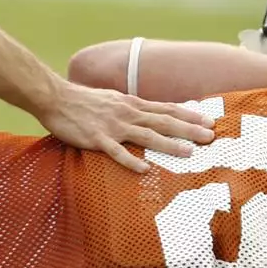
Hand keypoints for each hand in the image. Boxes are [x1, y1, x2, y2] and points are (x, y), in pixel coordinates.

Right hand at [37, 81, 214, 171]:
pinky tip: (144, 170)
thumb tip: (147, 114)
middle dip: (189, 128)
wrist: (55, 97)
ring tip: (189, 153)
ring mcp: (113, 126)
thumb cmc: (82, 100)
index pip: (166, 108)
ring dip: (169, 144)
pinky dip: (131, 161)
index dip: (188, 114)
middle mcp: (127, 113)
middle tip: (211, 136)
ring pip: (147, 136)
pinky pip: (117, 152)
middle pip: (163, 121)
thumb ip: (130, 107)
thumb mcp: (112, 99)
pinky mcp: (97, 138)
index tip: (208, 120)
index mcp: (131, 103)